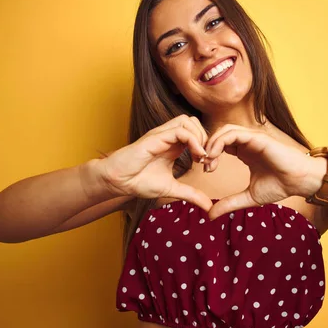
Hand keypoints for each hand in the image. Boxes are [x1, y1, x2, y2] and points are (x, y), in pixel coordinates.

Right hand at [98, 115, 213, 211]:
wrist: (118, 182)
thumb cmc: (139, 182)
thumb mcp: (172, 189)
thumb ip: (191, 195)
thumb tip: (209, 206)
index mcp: (173, 145)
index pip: (196, 133)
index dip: (207, 146)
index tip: (208, 166)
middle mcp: (168, 137)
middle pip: (194, 122)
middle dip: (206, 138)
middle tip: (207, 159)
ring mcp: (161, 135)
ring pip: (188, 121)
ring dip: (200, 137)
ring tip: (201, 157)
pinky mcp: (155, 138)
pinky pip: (180, 131)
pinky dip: (193, 140)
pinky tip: (195, 156)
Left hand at [202, 125, 312, 219]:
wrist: (300, 182)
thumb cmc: (280, 186)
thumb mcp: (248, 197)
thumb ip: (229, 203)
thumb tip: (210, 215)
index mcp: (245, 151)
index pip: (221, 144)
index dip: (210, 154)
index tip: (206, 170)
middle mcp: (247, 142)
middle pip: (219, 134)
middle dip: (207, 146)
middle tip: (203, 163)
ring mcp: (252, 138)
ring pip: (224, 130)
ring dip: (212, 142)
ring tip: (207, 159)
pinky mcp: (257, 137)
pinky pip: (233, 133)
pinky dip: (220, 141)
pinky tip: (214, 156)